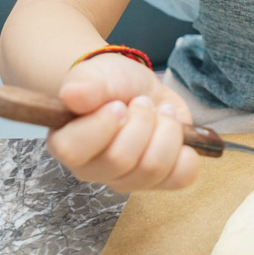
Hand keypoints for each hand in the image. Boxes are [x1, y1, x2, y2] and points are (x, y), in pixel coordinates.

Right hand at [45, 54, 199, 191]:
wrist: (138, 90)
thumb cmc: (111, 85)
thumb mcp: (96, 74)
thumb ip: (85, 84)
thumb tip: (72, 96)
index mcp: (67, 144)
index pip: (74, 150)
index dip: (103, 125)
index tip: (118, 105)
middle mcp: (94, 169)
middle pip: (121, 159)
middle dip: (141, 121)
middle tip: (142, 103)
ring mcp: (128, 179)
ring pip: (153, 168)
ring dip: (166, 131)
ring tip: (160, 113)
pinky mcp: (161, 180)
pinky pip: (181, 178)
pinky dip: (186, 152)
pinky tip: (178, 133)